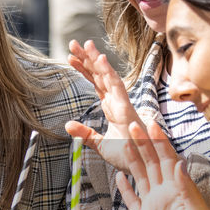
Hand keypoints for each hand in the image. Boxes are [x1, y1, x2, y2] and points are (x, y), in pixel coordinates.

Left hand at [67, 40, 142, 168]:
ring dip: (96, 59)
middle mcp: (116, 101)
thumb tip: (67, 125)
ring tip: (84, 44)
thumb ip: (85, 134)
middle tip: (73, 43)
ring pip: (107, 76)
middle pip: (99, 75)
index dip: (83, 69)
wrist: (142, 166)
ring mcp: (121, 103)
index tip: (70, 57)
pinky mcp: (126, 108)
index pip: (95, 83)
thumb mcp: (100, 145)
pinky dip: (108, 72)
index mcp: (111, 107)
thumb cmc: (128, 155)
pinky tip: (100, 59)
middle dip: (86, 58)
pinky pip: (117, 87)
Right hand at [115, 121, 209, 209]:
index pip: (168, 159)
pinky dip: (124, 188)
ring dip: (132, 160)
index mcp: (179, 189)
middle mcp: (164, 193)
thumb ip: (185, 188)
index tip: (152, 125)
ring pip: (140, 177)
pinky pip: (131, 199)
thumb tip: (179, 162)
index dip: (160, 142)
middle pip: (151, 163)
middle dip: (142, 144)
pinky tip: (119, 176)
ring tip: (123, 144)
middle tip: (132, 125)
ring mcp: (152, 205)